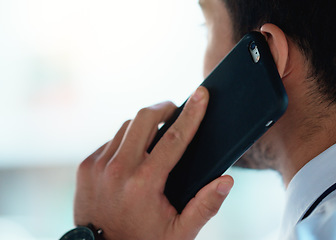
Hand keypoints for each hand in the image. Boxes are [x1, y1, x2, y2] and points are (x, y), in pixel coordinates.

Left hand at [74, 87, 233, 239]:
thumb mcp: (180, 232)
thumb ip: (205, 206)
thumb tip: (226, 181)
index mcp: (145, 183)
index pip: (174, 138)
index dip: (191, 114)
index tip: (201, 95)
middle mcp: (118, 170)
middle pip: (143, 119)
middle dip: (163, 108)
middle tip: (174, 109)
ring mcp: (98, 166)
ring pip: (126, 127)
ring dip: (144, 125)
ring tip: (156, 134)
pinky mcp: (85, 167)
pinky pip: (111, 142)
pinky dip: (126, 142)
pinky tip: (134, 154)